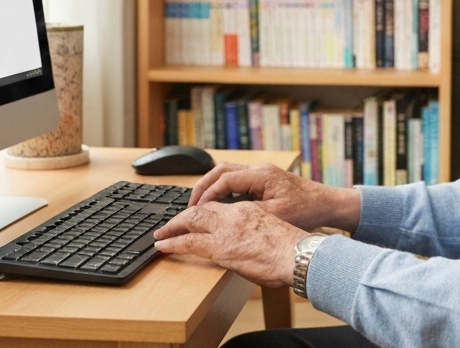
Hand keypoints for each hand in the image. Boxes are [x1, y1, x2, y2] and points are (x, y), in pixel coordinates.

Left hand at [152, 201, 307, 288]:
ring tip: (162, 233)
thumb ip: (257, 235)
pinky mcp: (219, 247)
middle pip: (201, 208)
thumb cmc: (292, 250)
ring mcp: (225, 229)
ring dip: (173, 226)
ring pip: (190, 220)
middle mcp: (234, 214)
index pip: (220, 206)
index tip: (197, 216)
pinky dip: (172, 242)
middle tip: (171, 223)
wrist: (297, 254)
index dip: (205, 209)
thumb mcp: (272, 233)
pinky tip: (162, 246)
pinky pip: (187, 241)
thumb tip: (251, 247)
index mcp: (249, 209)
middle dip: (183, 215)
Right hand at [188, 163, 360, 231]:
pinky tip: (218, 203)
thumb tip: (223, 219)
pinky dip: (223, 188)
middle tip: (190, 205)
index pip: (224, 179)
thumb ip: (249, 215)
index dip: (207, 194)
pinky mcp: (265, 179)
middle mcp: (260, 169)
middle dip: (203, 186)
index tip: (195, 209)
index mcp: (261, 175)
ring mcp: (262, 172)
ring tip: (199, 204)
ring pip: (227, 172)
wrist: (327, 204)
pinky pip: (237, 178)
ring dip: (211, 186)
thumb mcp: (276, 217)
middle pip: (221, 170)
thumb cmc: (307, 211)